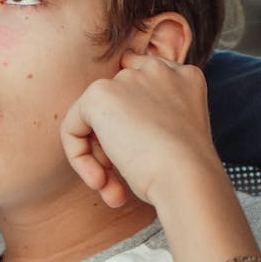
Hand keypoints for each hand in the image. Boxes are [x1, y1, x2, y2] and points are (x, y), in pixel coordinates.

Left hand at [61, 52, 224, 208]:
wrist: (188, 179)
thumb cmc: (186, 173)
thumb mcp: (175, 138)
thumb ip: (148, 121)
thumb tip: (110, 132)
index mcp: (183, 77)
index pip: (139, 88)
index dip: (129, 126)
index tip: (136, 161)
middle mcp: (157, 70)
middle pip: (114, 106)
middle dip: (111, 149)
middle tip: (119, 185)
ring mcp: (128, 79)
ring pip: (92, 119)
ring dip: (98, 159)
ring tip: (112, 191)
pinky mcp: (100, 94)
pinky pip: (72, 128)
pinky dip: (79, 158)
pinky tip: (101, 181)